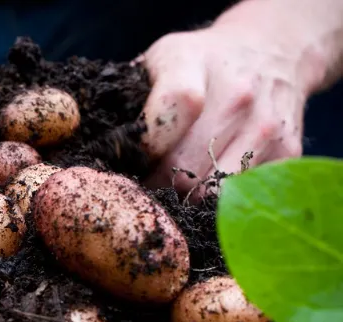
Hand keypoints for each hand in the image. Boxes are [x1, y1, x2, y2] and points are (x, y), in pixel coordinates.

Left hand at [139, 7, 328, 200]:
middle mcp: (236, 95)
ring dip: (187, 199)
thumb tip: (104, 146)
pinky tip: (208, 182)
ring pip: (211, 193)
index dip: (144, 149)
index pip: (165, 118)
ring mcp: (265, 126)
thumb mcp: (160, 59)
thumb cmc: (201, 62)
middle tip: (147, 183)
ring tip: (176, 185)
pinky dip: (220, 201)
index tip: (133, 159)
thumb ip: (132, 97)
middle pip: (184, 169)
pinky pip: (242, 197)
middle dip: (157, 185)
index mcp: (193, 65)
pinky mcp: (287, 152)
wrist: (272, 50)